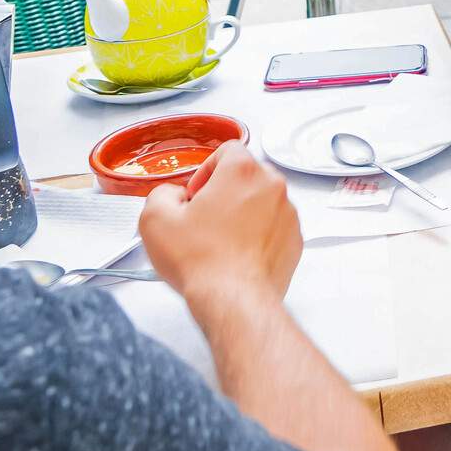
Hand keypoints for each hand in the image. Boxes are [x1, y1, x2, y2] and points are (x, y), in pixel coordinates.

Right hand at [139, 142, 301, 308]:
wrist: (233, 300)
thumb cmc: (202, 261)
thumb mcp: (156, 219)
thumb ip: (161, 193)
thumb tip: (172, 196)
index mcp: (242, 171)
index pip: (228, 149)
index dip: (206, 170)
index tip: (197, 193)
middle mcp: (272, 186)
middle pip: (247, 175)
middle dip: (225, 192)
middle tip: (205, 217)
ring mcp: (288, 213)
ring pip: (262, 201)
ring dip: (243, 213)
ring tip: (220, 241)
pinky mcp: (295, 239)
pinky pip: (274, 227)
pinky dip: (258, 235)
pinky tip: (237, 255)